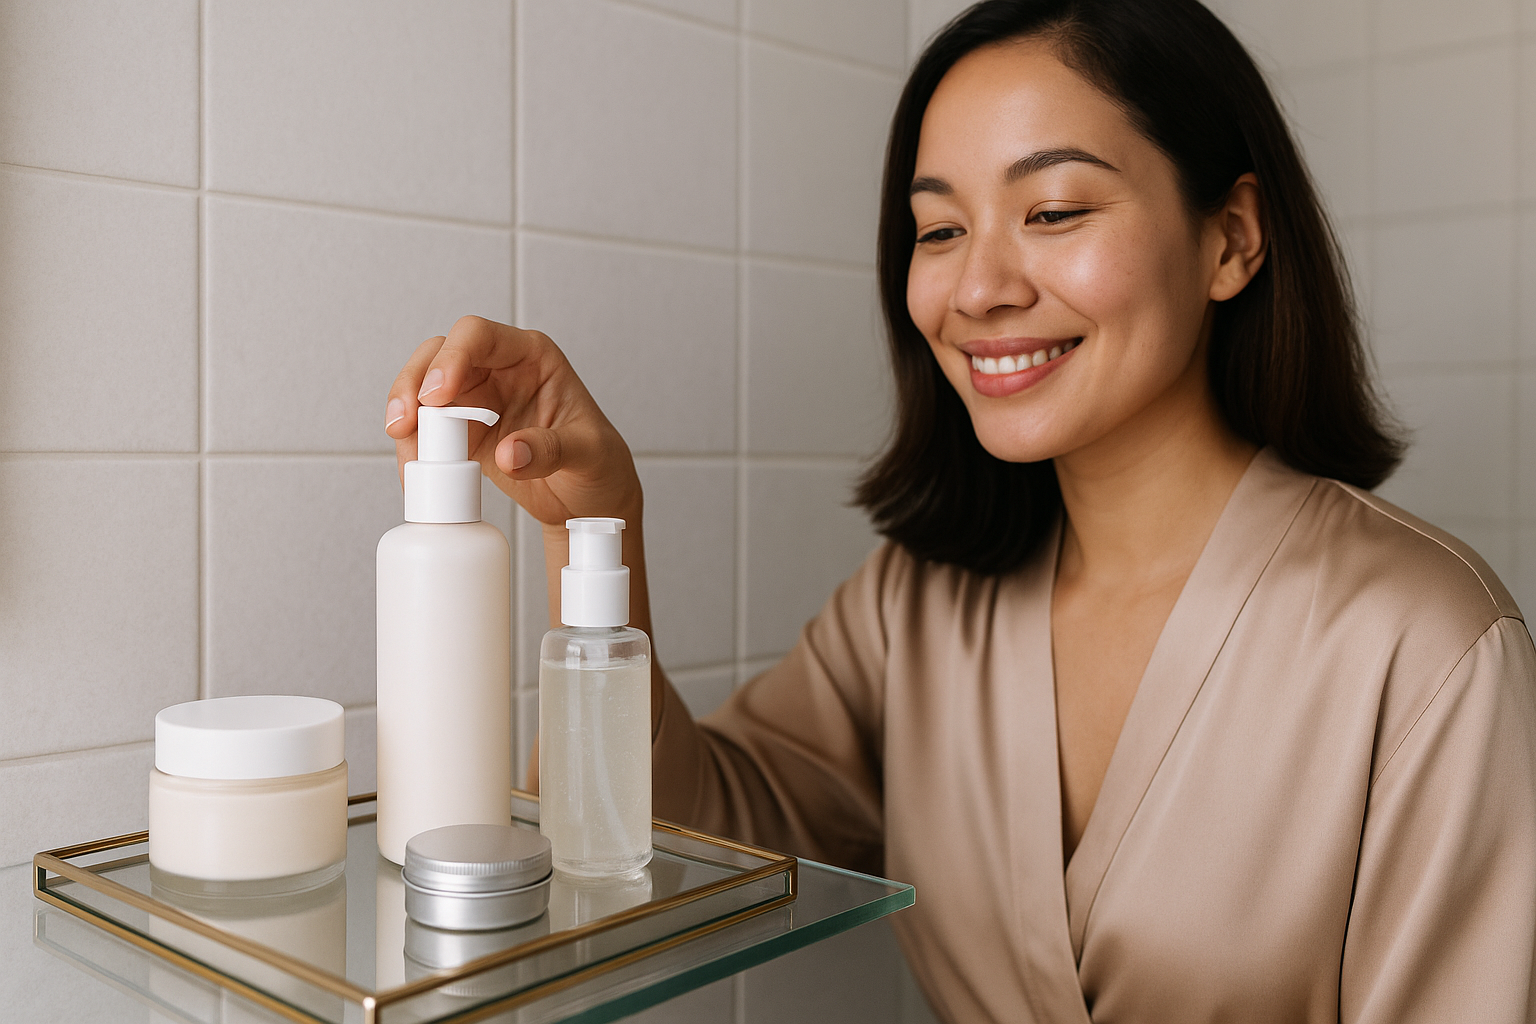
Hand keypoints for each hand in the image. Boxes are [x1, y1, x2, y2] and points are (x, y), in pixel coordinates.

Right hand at [385, 316, 642, 528]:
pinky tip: (416, 473)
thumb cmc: (600, 464)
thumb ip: (552, 449)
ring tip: (412, 460)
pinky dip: (413, 449)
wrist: (592, 498)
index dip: (452, 357)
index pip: (480, 336)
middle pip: (438, 356)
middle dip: (413, 384)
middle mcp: (498, 370)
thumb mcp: (590, 455)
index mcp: (532, 357)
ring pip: (422, 391)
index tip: (438, 393)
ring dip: (406, 419)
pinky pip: (425, 432)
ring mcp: (476, 401)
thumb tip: (508, 454)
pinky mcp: (463, 434)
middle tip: (405, 424)